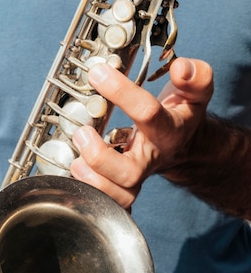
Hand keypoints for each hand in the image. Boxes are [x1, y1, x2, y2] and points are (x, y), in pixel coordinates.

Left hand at [71, 57, 213, 207]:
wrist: (183, 146)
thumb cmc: (180, 116)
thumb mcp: (196, 91)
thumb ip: (195, 76)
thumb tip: (181, 68)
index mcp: (168, 132)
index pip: (147, 114)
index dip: (121, 92)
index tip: (98, 73)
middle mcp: (150, 160)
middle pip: (129, 174)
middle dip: (100, 157)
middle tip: (81, 133)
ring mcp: (136, 179)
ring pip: (117, 196)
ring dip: (91, 181)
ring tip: (76, 159)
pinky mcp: (123, 190)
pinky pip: (108, 204)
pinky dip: (91, 197)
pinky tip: (77, 176)